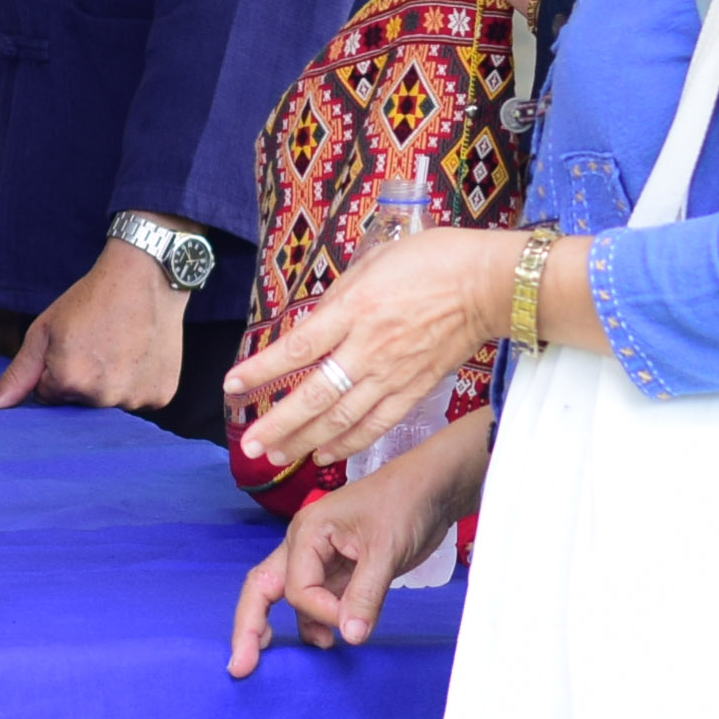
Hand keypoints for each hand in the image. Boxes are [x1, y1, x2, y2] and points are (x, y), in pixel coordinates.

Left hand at [0, 236, 191, 411]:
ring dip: (110, 383)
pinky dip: (137, 382)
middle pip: (79, 402)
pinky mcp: (160, 395)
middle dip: (81, 378)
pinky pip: (138, 399)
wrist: (145, 275)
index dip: (55, 367)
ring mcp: (135, 398)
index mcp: (69, 380)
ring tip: (120, 346)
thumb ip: (18, 374)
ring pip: (109, 403)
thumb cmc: (90, 299)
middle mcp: (103, 397)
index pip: (48, 395)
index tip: (72, 343)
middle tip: (97, 343)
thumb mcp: (44, 331)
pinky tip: (139, 353)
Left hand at [224, 227, 526, 465]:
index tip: (232, 386)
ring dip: (305, 441)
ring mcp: (393, 373)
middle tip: (249, 445)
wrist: (487, 283)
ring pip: (343, 418)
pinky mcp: (414, 390)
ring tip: (275, 457)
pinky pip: (376, 425)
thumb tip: (311, 324)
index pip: (298, 348)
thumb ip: (338, 297)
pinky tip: (323, 455)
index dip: (262, 370)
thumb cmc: (431, 260)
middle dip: (279, 424)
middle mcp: (369, 346)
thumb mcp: (373, 262)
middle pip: (316, 395)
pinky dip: (348, 444)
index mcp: (354, 308)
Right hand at [227, 410, 490, 673]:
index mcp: (307, 533)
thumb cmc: (405, 505)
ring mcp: (319, 558)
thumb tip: (350, 637)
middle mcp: (304, 545)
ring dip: (293, 626)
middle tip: (240, 666)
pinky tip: (329, 639)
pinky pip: (317, 599)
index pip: (296, 588)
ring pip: (289, 597)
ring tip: (304, 653)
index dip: (320, 612)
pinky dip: (318, 620)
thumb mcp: (386, 550)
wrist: (431, 489)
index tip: (352, 623)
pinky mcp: (339, 569)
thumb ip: (365, 595)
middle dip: (249, 626)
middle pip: (263, 588)